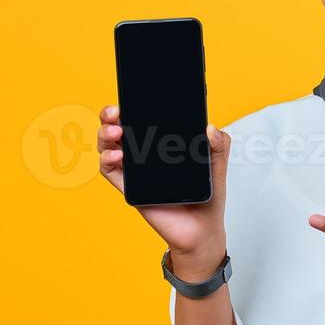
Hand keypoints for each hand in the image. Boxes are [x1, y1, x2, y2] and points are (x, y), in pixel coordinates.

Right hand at [98, 104, 229, 279]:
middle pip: (118, 128)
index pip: (142, 118)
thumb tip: (210, 128)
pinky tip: (117, 156)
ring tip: (116, 132)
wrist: (203, 229)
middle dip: (111, 115)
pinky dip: (107, 160)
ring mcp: (135, 171)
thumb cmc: (207, 195)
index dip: (132, 105)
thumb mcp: (217, 164)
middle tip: (116, 112)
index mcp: (162, 143)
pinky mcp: (129, 188)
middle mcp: (144, 154)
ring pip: (109, 146)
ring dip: (105, 135)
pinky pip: (110, 172)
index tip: (132, 95)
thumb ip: (219, 144)